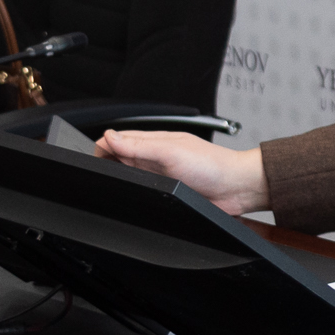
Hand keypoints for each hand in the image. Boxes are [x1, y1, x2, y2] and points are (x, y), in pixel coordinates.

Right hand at [96, 130, 269, 216]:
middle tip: (109, 175)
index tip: (98, 160)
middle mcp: (153, 157)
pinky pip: (143, 194)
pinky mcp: (167, 193)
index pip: (116, 139)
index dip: (103, 147)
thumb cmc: (212, 164)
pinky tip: (139, 198)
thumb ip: (139, 145)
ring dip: (122, 180)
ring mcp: (159, 176)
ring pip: (129, 177)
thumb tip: (110, 136)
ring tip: (124, 186)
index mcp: (152, 141)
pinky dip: (137, 195)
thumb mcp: (171, 151)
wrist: (236, 188)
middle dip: (107, 164)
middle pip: (117, 158)